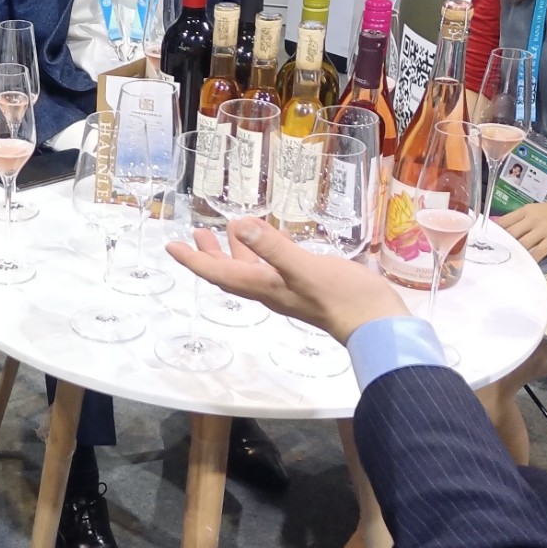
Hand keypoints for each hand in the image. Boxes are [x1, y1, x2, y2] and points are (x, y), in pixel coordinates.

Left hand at [165, 219, 408, 344]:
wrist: (376, 322)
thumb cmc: (341, 297)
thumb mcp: (304, 268)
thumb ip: (273, 248)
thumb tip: (238, 225)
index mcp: (262, 286)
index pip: (218, 273)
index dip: (193, 259)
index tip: (171, 246)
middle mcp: (269, 289)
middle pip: (229, 272)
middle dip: (209, 254)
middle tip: (195, 235)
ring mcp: (288, 288)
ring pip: (251, 268)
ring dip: (235, 250)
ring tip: (225, 230)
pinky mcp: (306, 284)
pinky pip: (274, 266)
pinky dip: (264, 251)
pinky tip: (270, 240)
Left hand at [499, 196, 546, 261]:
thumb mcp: (539, 210)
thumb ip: (524, 219)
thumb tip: (507, 231)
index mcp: (527, 210)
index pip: (504, 221)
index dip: (494, 233)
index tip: (486, 243)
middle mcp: (532, 218)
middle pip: (510, 234)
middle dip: (501, 245)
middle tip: (493, 257)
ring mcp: (543, 228)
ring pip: (522, 243)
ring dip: (515, 254)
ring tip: (507, 264)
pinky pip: (538, 251)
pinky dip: (531, 259)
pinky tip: (526, 266)